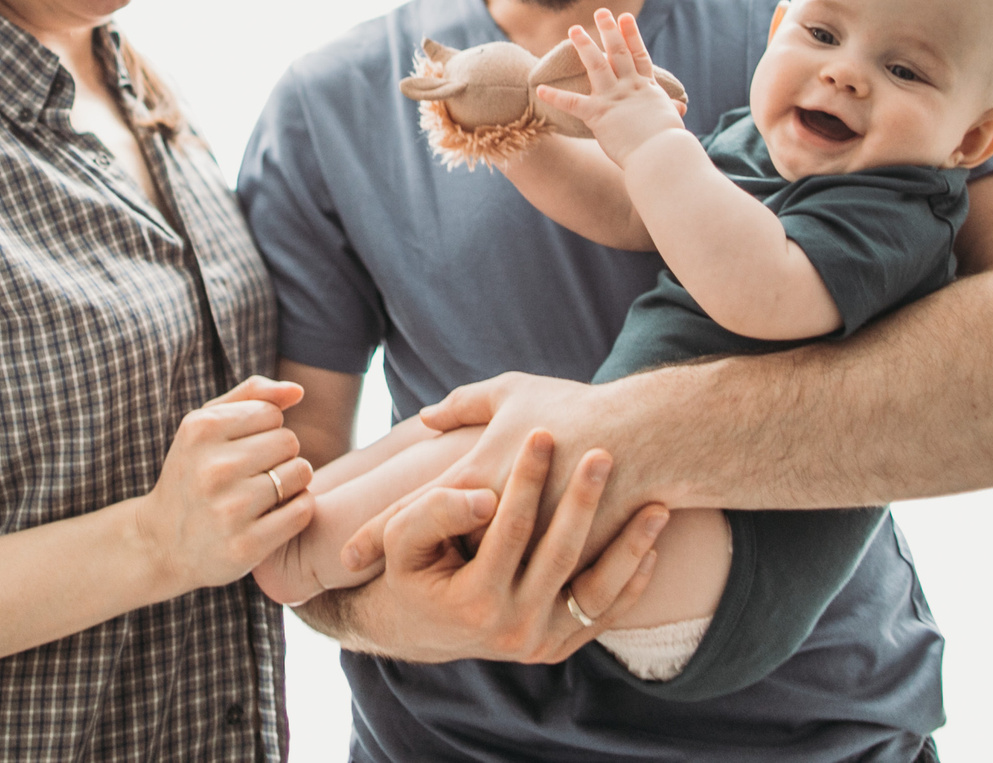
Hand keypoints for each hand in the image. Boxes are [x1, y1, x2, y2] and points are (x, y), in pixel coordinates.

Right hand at [132, 375, 316, 597]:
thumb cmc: (193, 474)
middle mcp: (214, 468)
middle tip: (256, 473)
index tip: (244, 449)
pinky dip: (296, 510)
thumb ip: (251, 395)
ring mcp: (230, 509)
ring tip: (266, 493)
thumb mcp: (205, 427)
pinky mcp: (247, 545)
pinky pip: (302, 510)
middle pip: (289, 441)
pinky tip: (274, 515)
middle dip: (280, 455)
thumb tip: (298, 390)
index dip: (264, 430)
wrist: (162, 544)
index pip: (271, 413)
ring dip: (292, 483)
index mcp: (201, 430)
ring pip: (301, 473)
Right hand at [331, 429, 670, 663]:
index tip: (542, 432)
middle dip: (583, 499)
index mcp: (473, 600)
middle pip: (559, 554)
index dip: (524, 478)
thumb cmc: (412, 568)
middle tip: (603, 453)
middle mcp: (511, 629)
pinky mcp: (561, 645)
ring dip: (630, 548)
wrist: (423, 628)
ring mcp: (540, 642)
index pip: (508, 529)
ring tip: (656, 508)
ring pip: (596, 593)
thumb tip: (483, 496)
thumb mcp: (403, 540)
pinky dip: (630, 581)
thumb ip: (434, 512)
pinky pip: (604, 613)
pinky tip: (650, 544)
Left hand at [341, 370, 666, 573]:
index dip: (380, 531)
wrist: (645, 439)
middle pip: (441, 555)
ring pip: (482, 576)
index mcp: (482, 473)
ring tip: (418, 600)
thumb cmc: (572, 408)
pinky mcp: (566, 568)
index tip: (347, 554)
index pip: (418, 511)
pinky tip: (487, 599)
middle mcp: (502, 520)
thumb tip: (424, 420)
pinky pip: (524, 588)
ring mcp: (533, 550)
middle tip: (367, 587)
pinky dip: (503, 591)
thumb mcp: (513, 392)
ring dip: (453, 587)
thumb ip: (465, 404)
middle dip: (405, 571)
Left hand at [535, 11, 684, 167]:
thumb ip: (671, 110)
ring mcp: (614, 98)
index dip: (631, 35)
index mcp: (647, 89)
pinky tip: (540, 89)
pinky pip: (572, 103)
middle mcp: (630, 88)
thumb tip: (680, 107)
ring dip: (585, 46)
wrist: (662, 154)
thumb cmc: (669, 143)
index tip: (625, 17)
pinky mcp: (598, 115)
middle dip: (609, 30)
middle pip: (618, 52)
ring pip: (597, 65)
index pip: (639, 56)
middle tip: (601, 12)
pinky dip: (555, 96)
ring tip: (574, 29)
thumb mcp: (671, 120)